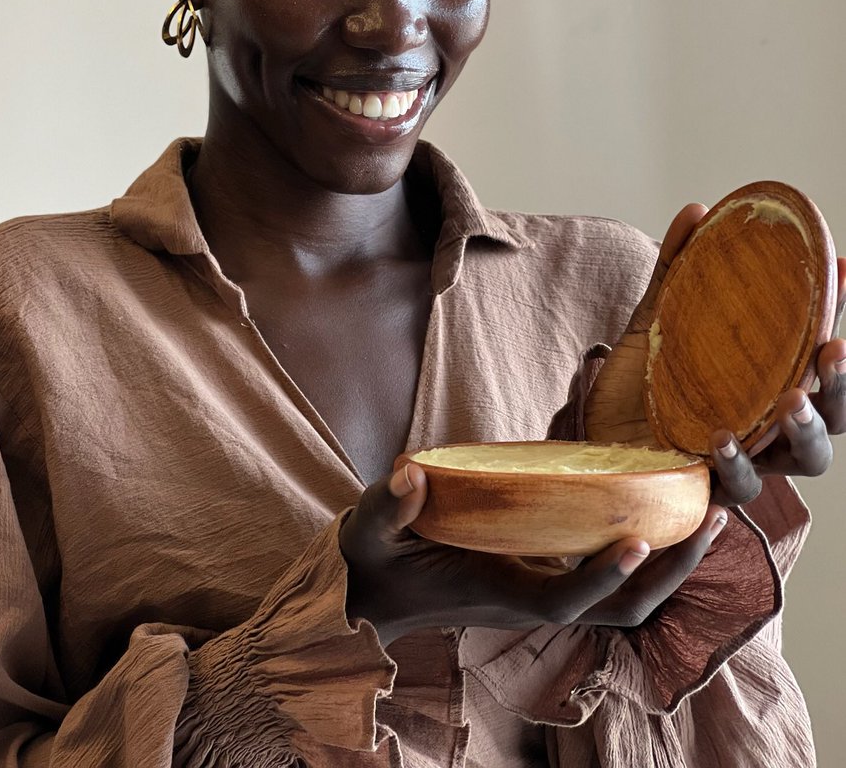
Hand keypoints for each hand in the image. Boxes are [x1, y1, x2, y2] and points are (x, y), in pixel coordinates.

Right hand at [339, 462, 728, 646]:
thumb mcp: (370, 532)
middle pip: (619, 608)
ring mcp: (543, 590)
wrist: (378, 595)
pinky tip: (662, 513)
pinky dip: (643, 552)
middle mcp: (532, 599)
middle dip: (669, 573)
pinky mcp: (545, 575)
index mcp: (498, 594)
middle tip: (712, 522)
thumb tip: (410, 473)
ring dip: (670, 565)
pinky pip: (608, 575)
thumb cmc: (378, 562)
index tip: (636, 541)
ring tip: (709, 516)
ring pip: (624, 598)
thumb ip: (386, 507)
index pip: (563, 599)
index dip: (601, 576)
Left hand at [584, 205, 845, 506]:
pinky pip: (730, 490)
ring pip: (799, 460)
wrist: (590, 439)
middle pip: (831, 418)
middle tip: (833, 351)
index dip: (838, 323)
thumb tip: (698, 209)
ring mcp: (742, 462)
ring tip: (790, 401)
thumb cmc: (639, 386)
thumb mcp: (656, 320)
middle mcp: (769, 429)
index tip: (844, 271)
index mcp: (771, 387)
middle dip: (841, 387)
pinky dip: (733, 468)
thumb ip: (677, 270)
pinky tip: (719, 439)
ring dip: (804, 433)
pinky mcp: (701, 488)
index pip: (822, 358)